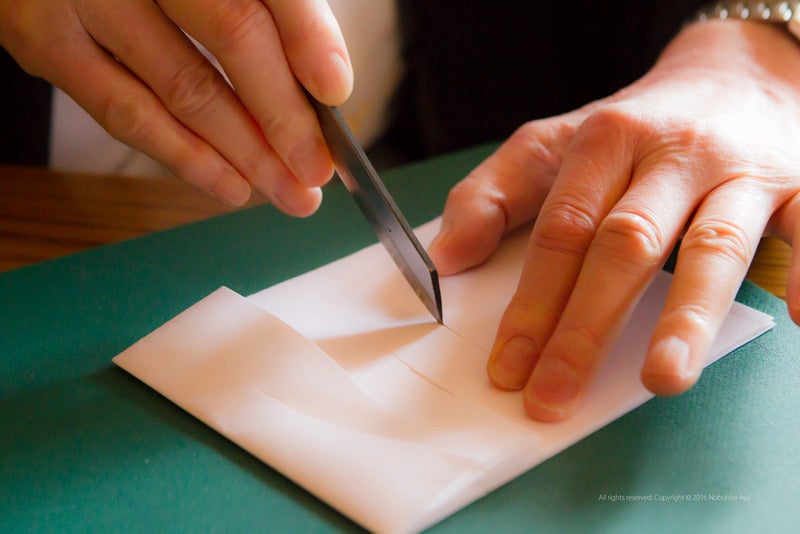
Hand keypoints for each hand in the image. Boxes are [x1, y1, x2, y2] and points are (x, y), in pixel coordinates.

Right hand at [0, 0, 351, 213]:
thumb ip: (266, 8)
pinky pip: (124, 111)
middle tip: (317, 169)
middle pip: (233, 33)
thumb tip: (320, 83)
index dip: (307, 37)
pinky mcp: (43, 39)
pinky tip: (228, 183)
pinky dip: (184, 156)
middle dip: (286, 116)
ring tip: (287, 191)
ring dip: (245, 152)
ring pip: (184, 86)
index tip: (335, 90)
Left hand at [429, 20, 799, 421]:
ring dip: (685, 314)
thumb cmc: (631, 130)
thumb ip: (492, 194)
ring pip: (711, 245)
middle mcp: (670, 155)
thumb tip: (447, 257)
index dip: (529, 303)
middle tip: (553, 394)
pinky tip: (796, 317)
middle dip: (584, 326)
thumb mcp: (550, 145)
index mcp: (603, 142)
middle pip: (623, 245)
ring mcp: (736, 173)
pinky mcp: (795, 188)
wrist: (731, 77)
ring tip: (662, 378)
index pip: (559, 232)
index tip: (506, 368)